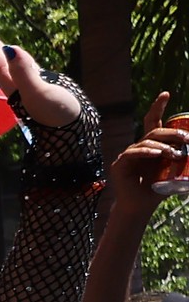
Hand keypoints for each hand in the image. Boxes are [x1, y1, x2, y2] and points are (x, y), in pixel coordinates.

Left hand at [0, 12, 79, 127]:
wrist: (70, 134)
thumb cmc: (56, 117)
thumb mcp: (40, 93)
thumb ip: (24, 72)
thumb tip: (10, 49)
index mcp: (10, 83)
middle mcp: (11, 82)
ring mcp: (21, 82)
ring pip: (1, 59)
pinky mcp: (33, 84)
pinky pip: (14, 63)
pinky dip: (7, 52)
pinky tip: (5, 49)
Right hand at [108, 94, 187, 210]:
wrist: (140, 207)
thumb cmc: (157, 190)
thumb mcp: (176, 170)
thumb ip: (184, 159)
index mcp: (151, 146)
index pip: (153, 122)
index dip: (158, 107)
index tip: (166, 93)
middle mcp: (138, 147)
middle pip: (155, 131)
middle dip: (173, 133)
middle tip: (187, 139)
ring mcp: (127, 155)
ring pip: (147, 141)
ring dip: (164, 146)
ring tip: (174, 155)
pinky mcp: (120, 164)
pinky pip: (134, 152)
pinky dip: (147, 152)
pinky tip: (157, 155)